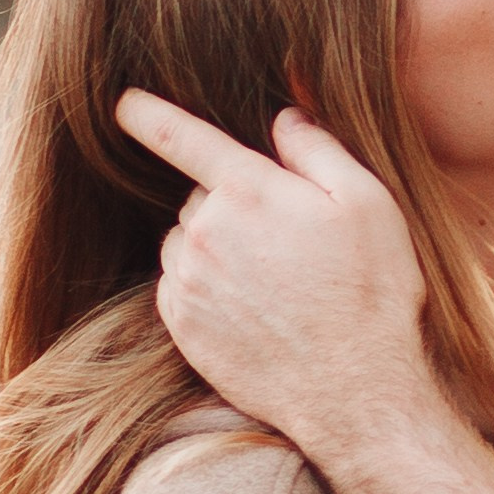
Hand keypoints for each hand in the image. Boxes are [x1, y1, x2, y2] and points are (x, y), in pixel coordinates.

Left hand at [114, 95, 430, 452]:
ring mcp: (188, 283)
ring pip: (187, 243)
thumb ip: (317, 149)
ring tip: (273, 281)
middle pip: (200, 198)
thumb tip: (285, 116)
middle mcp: (203, 232)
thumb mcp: (368, 203)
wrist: (355, 390)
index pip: (182, 137)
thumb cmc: (371, 291)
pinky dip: (206, 288)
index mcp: (247, 190)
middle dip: (233, 205)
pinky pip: (180, 287)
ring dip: (216, 248)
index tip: (123, 103)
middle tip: (288, 241)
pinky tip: (253, 309)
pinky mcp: (183, 327)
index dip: (149, 115)